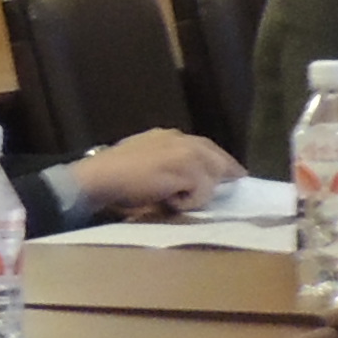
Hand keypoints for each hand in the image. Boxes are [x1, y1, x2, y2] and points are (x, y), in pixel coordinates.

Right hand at [65, 129, 237, 218]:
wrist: (100, 177)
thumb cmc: (112, 174)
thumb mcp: (141, 159)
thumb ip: (163, 161)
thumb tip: (181, 177)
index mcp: (167, 136)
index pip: (203, 145)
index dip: (217, 158)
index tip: (229, 170)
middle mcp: (180, 140)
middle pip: (216, 156)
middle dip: (226, 170)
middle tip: (238, 180)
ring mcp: (185, 153)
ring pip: (212, 175)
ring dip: (200, 192)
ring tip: (179, 199)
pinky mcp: (187, 170)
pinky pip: (203, 191)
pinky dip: (189, 201)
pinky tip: (170, 202)